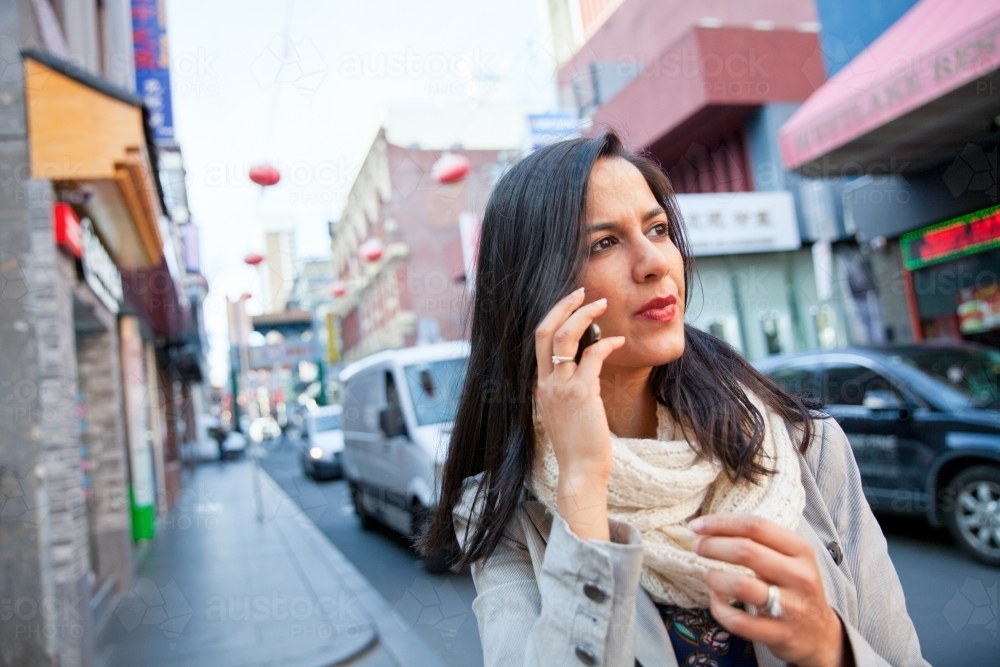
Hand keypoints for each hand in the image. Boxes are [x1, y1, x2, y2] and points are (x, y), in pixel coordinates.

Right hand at [533, 286, 625, 540]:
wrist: (580, 472)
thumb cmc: (579, 445)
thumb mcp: (567, 412)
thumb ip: (569, 388)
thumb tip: (586, 364)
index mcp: (540, 386)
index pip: (539, 341)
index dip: (554, 317)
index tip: (571, 303)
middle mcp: (545, 383)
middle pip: (544, 331)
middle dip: (563, 306)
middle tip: (581, 291)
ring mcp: (560, 388)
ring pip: (565, 338)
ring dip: (583, 316)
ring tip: (601, 304)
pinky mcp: (581, 394)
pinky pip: (592, 357)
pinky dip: (606, 344)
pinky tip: (618, 341)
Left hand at [691, 514, 849, 666]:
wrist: (820, 634)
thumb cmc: (795, 587)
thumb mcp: (790, 558)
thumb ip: (760, 541)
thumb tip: (711, 526)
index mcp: (801, 550)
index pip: (756, 525)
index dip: (721, 523)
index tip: (697, 526)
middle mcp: (799, 576)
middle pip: (745, 551)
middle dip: (712, 546)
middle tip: (697, 547)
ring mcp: (790, 607)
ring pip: (741, 586)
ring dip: (714, 577)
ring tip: (708, 575)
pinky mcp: (780, 634)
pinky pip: (739, 621)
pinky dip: (719, 609)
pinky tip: (716, 599)